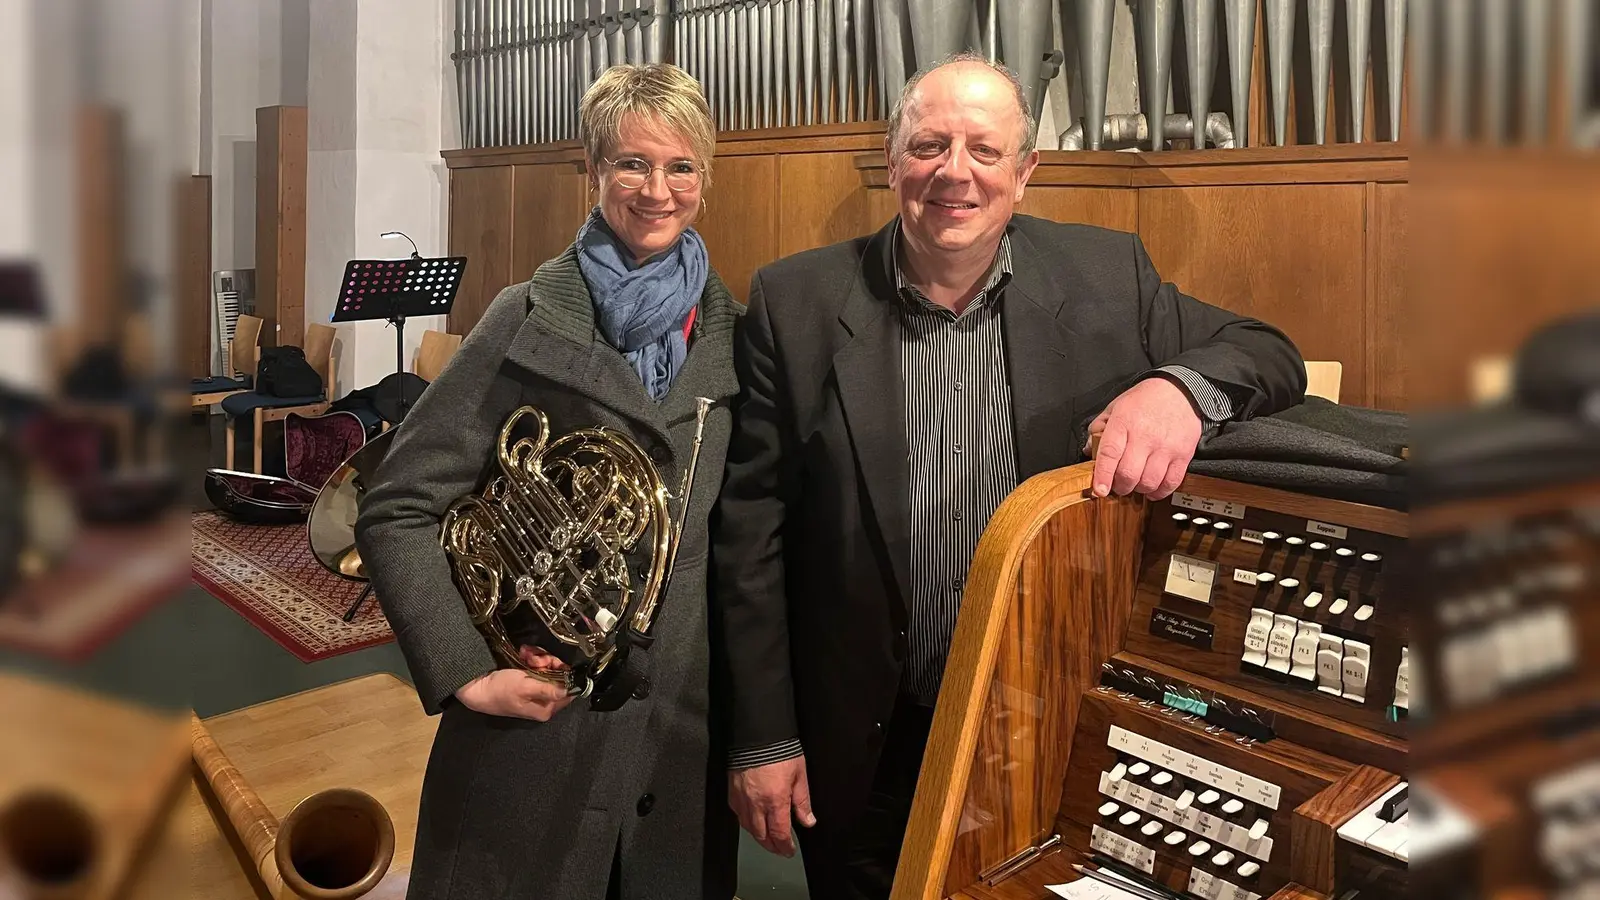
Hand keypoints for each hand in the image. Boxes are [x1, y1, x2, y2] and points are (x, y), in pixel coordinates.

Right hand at [453, 646, 575, 721]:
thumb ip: (549, 689)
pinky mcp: (529, 679)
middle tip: (536, 659)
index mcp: (547, 708)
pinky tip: (523, 655)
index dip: (565, 674)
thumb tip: (572, 691)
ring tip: (526, 656)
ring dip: (538, 657)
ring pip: (548, 667)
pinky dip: (531, 657)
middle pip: (559, 675)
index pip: (569, 690)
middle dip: (548, 662)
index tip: (556, 664)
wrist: (478, 687)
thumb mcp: (526, 688)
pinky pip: (538, 665)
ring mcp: (537, 688)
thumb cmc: (500, 690)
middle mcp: (544, 700)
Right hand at [729, 756, 815, 856]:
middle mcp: (756, 804)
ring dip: (759, 836)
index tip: (789, 851)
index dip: (785, 846)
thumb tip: (808, 821)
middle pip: (762, 836)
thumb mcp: (800, 775)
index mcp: (775, 801)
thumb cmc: (779, 751)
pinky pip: (738, 814)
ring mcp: (742, 799)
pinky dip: (746, 822)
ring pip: (748, 828)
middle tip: (780, 849)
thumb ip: (802, 801)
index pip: (779, 834)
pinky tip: (753, 821)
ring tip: (768, 839)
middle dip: (772, 846)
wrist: (757, 733)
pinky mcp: (732, 792)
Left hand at [1085, 376, 1202, 500]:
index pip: (1110, 453)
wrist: (1180, 391)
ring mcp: (1166, 446)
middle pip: (1129, 474)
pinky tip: (1153, 489)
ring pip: (1149, 482)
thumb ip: (1099, 428)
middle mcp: (1145, 435)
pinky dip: (1159, 492)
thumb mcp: (1116, 407)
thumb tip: (1089, 450)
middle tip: (1118, 485)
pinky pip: (1170, 482)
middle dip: (1120, 486)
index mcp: (1124, 422)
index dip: (1103, 476)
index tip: (1099, 490)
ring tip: (1136, 484)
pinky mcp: (1183, 454)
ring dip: (1139, 490)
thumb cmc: (1146, 400)